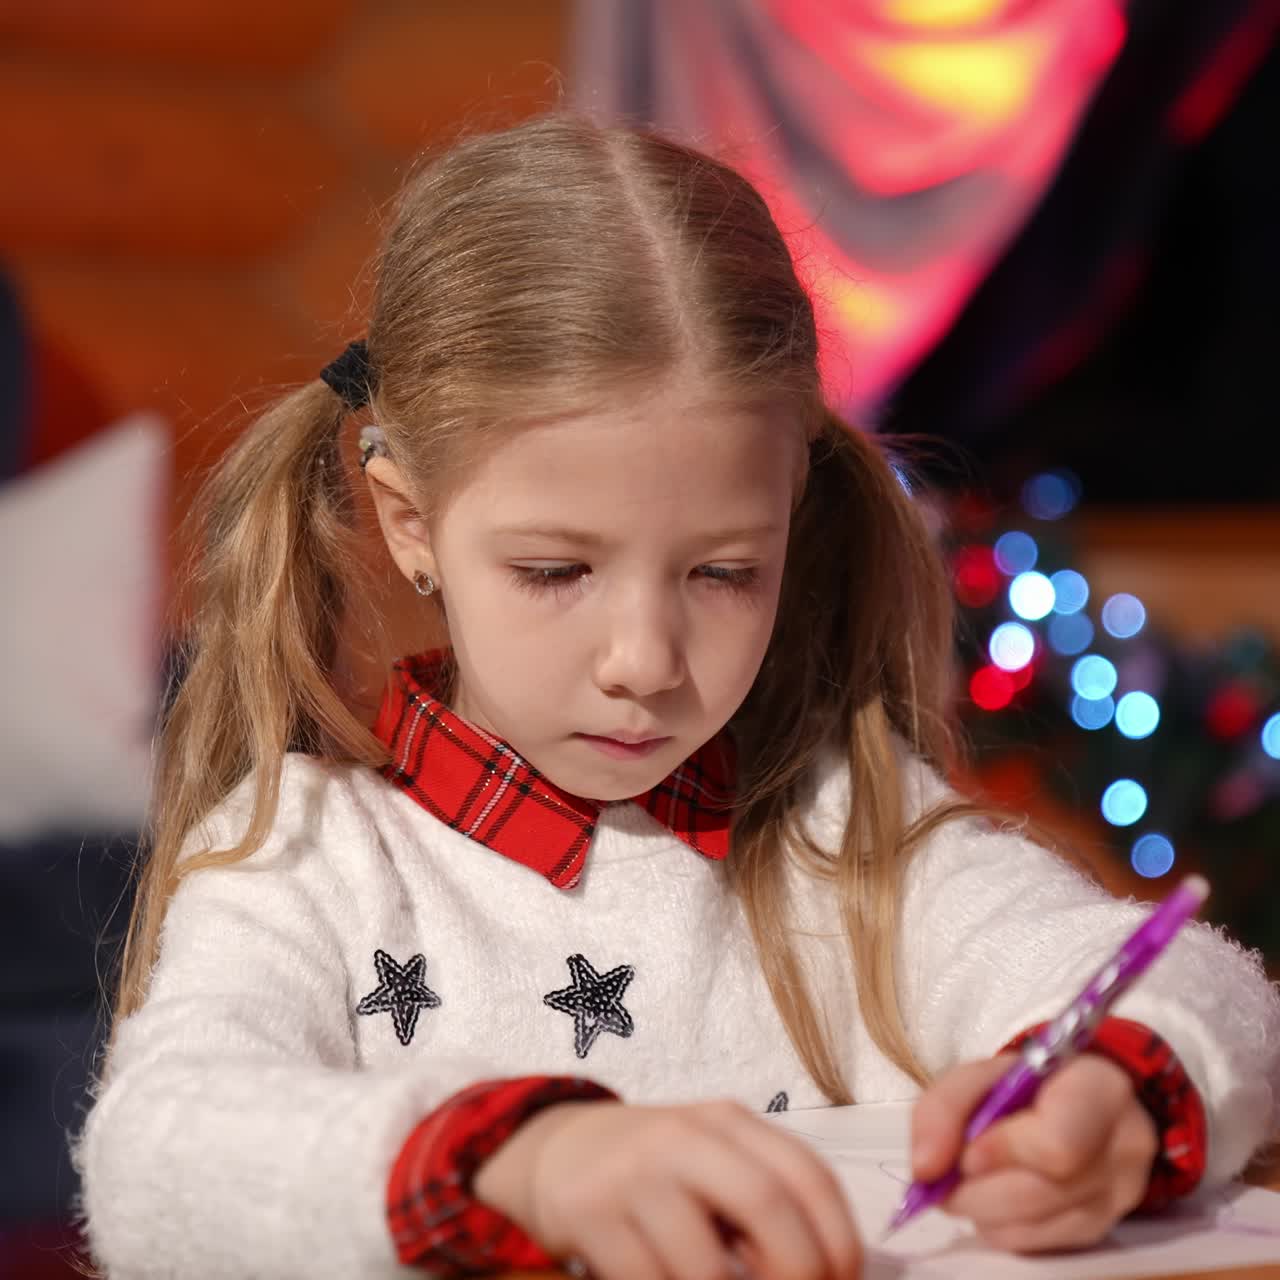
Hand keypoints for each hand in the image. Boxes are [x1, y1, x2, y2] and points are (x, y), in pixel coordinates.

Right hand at [474, 1098, 862, 1279]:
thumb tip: (828, 1271)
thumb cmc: (662, 1171)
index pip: (809, 1175)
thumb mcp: (717, 1161)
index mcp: (729, 1121)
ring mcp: (634, 1176)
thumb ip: (768, 1198)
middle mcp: (684, 1138)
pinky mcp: (590, 1218)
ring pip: (706, 1267)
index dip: (840, 1241)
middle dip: (797, 1274)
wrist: (561, 1153)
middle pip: (766, 1205)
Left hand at [911, 1052, 1158, 1252]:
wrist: (1072, 1102)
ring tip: (966, 1182)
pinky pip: (1037, 1244)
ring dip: (982, 1210)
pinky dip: (999, 1226)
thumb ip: (943, 1109)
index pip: (1058, 1142)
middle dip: (978, 1190)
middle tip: (947, 1177)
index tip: (966, 1153)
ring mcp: (1119, 1194)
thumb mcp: (980, 1075)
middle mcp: (1124, 1144)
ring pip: (1035, 1225)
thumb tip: (925, 1168)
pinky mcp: (1101, 1229)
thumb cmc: (1025, 1085)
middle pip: (1042, 1191)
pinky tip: (993, 1198)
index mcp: (1099, 1088)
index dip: (1004, 1153)